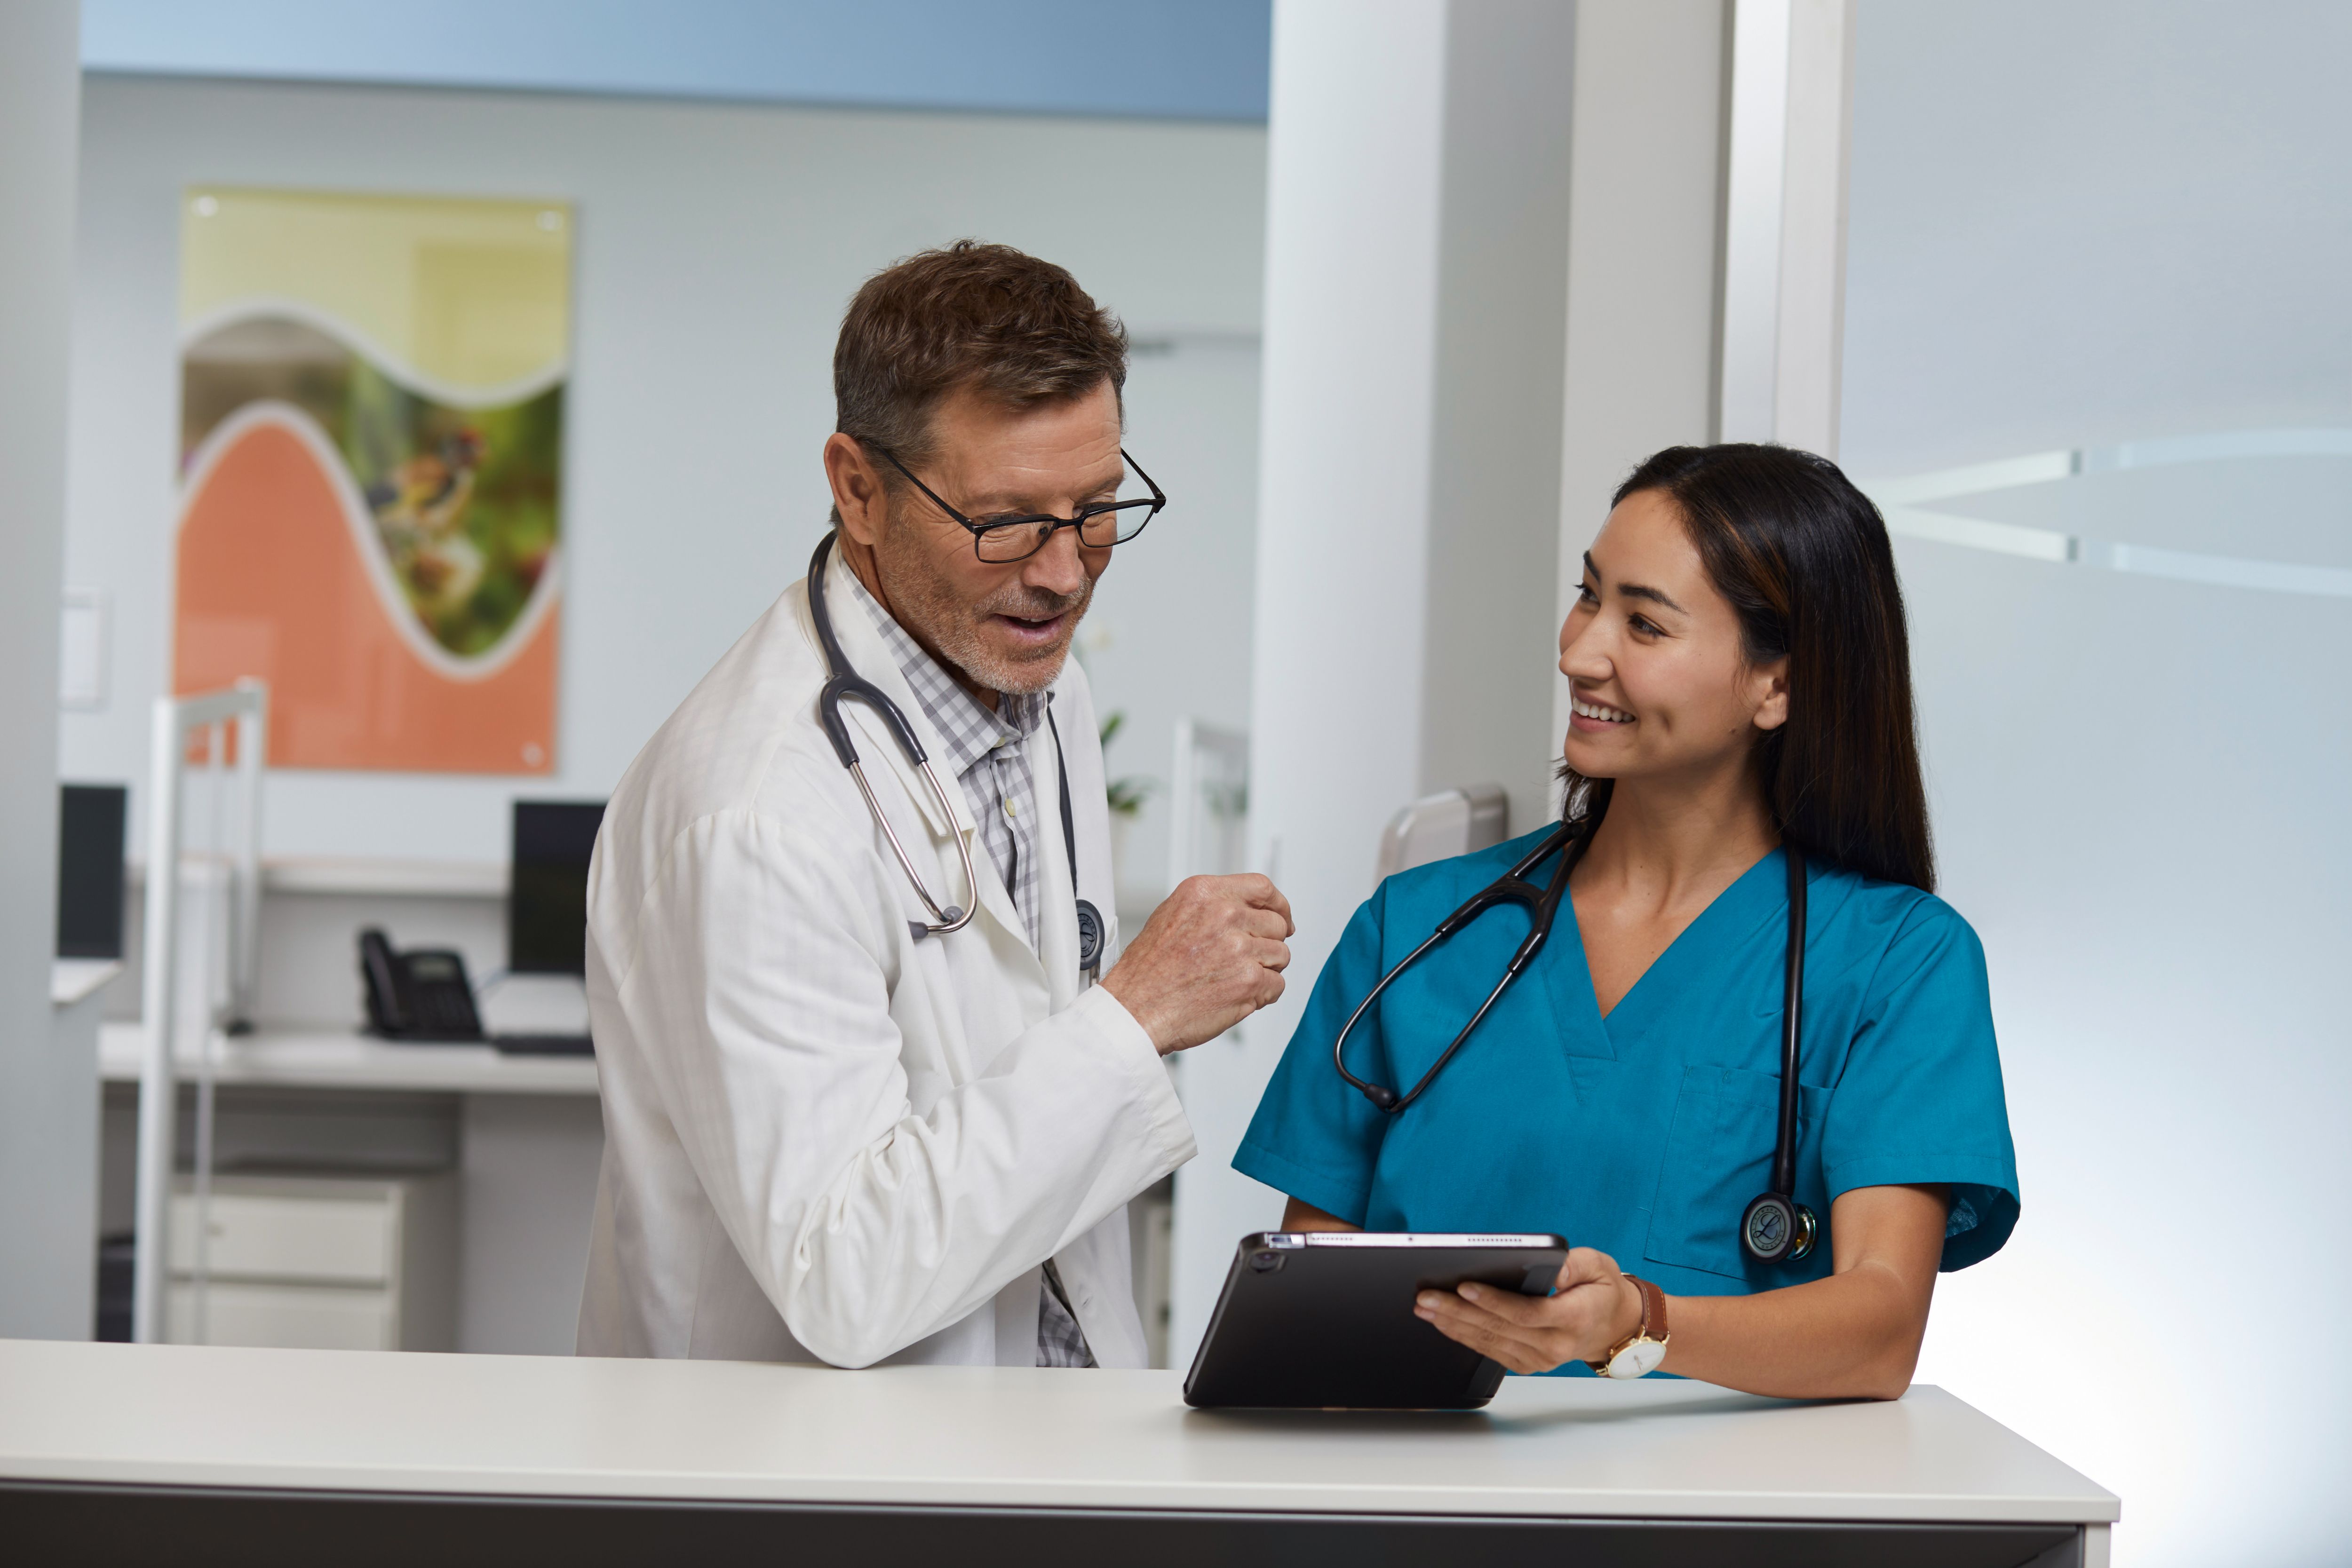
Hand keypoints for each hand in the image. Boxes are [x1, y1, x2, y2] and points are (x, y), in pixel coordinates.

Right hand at [1100, 874, 1292, 1054]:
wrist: (1135, 1009)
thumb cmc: (1147, 971)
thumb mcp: (1171, 915)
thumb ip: (1211, 906)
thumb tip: (1247, 909)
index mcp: (1204, 893)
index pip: (1262, 887)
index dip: (1278, 905)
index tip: (1282, 918)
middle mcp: (1223, 915)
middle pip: (1276, 924)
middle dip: (1268, 943)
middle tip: (1248, 958)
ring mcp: (1239, 948)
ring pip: (1281, 955)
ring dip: (1266, 970)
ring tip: (1235, 979)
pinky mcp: (1249, 980)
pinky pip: (1277, 984)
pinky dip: (1263, 994)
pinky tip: (1238, 996)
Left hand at [1414, 1247, 1644, 1374]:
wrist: (1614, 1326)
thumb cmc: (1602, 1290)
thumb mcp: (1598, 1266)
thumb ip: (1575, 1265)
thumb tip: (1552, 1268)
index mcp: (1574, 1318)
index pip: (1526, 1312)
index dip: (1493, 1301)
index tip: (1464, 1286)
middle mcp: (1556, 1345)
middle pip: (1499, 1328)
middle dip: (1459, 1312)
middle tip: (1427, 1297)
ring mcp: (1541, 1359)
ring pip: (1490, 1343)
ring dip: (1454, 1326)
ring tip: (1425, 1308)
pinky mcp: (1529, 1364)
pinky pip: (1491, 1351)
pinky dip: (1465, 1337)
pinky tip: (1443, 1323)